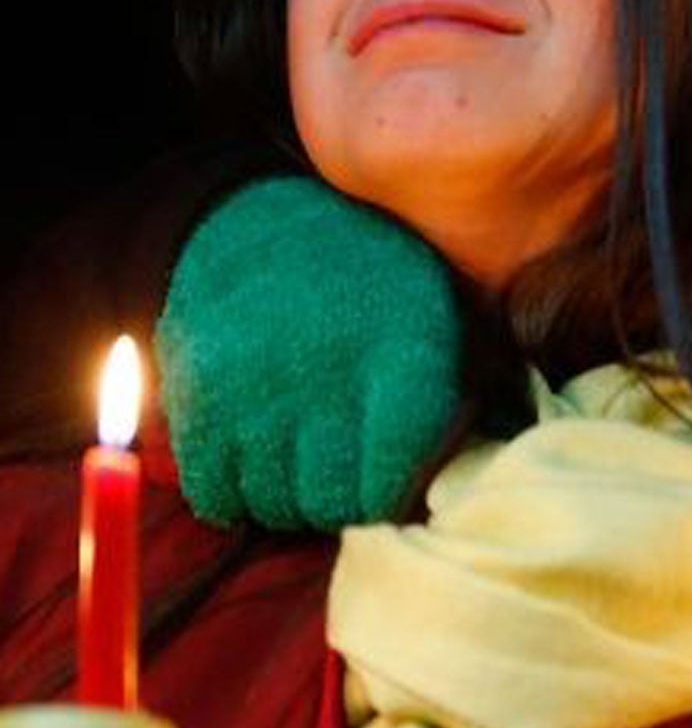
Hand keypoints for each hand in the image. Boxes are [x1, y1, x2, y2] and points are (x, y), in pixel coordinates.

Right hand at [154, 176, 463, 530]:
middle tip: (343, 482)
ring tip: (301, 470)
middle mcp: (326, 377)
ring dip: (289, 503)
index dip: (393, 495)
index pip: (394, 473)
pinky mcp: (197, 399)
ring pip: (273, 505)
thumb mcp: (435, 316)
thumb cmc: (370, 284)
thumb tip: (457, 472)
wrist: (265, 223)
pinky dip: (235, 497)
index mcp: (401, 354)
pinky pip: (213, 493)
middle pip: (331, 500)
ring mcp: (255, 391)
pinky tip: (257, 468)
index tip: (391, 485)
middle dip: (341, 504)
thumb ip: (454, 394)